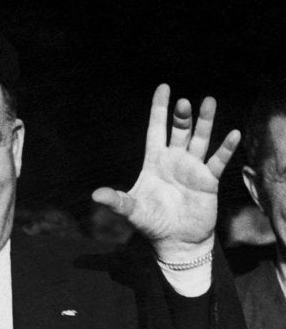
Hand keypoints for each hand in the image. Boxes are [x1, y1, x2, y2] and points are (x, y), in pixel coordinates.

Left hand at [91, 84, 239, 254]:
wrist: (175, 241)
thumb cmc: (152, 223)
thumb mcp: (132, 210)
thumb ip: (116, 201)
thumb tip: (95, 196)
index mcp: (155, 161)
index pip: (156, 129)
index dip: (159, 109)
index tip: (164, 87)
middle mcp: (174, 160)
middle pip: (179, 131)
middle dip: (181, 116)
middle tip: (183, 102)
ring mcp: (192, 168)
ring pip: (200, 139)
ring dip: (205, 122)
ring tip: (208, 102)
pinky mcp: (208, 180)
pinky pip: (218, 161)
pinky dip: (225, 148)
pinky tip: (233, 134)